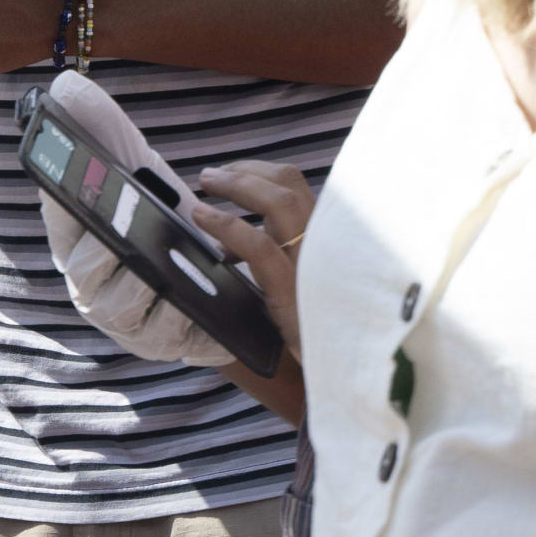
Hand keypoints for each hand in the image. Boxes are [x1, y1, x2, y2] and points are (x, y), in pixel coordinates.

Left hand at [192, 162, 314, 348]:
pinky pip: (258, 245)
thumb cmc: (308, 326)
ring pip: (277, 202)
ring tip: (204, 186)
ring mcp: (310, 259)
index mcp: (322, 236)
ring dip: (236, 186)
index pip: (295, 186)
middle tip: (210, 176)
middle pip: (288, 183)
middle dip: (245, 171)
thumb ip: (269, 259)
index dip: (259, 173)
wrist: (334, 365)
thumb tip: (225, 248)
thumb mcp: (292, 283)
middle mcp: (322, 239)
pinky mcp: (293, 286)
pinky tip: (201, 217)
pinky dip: (226, 225)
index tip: (229, 174)